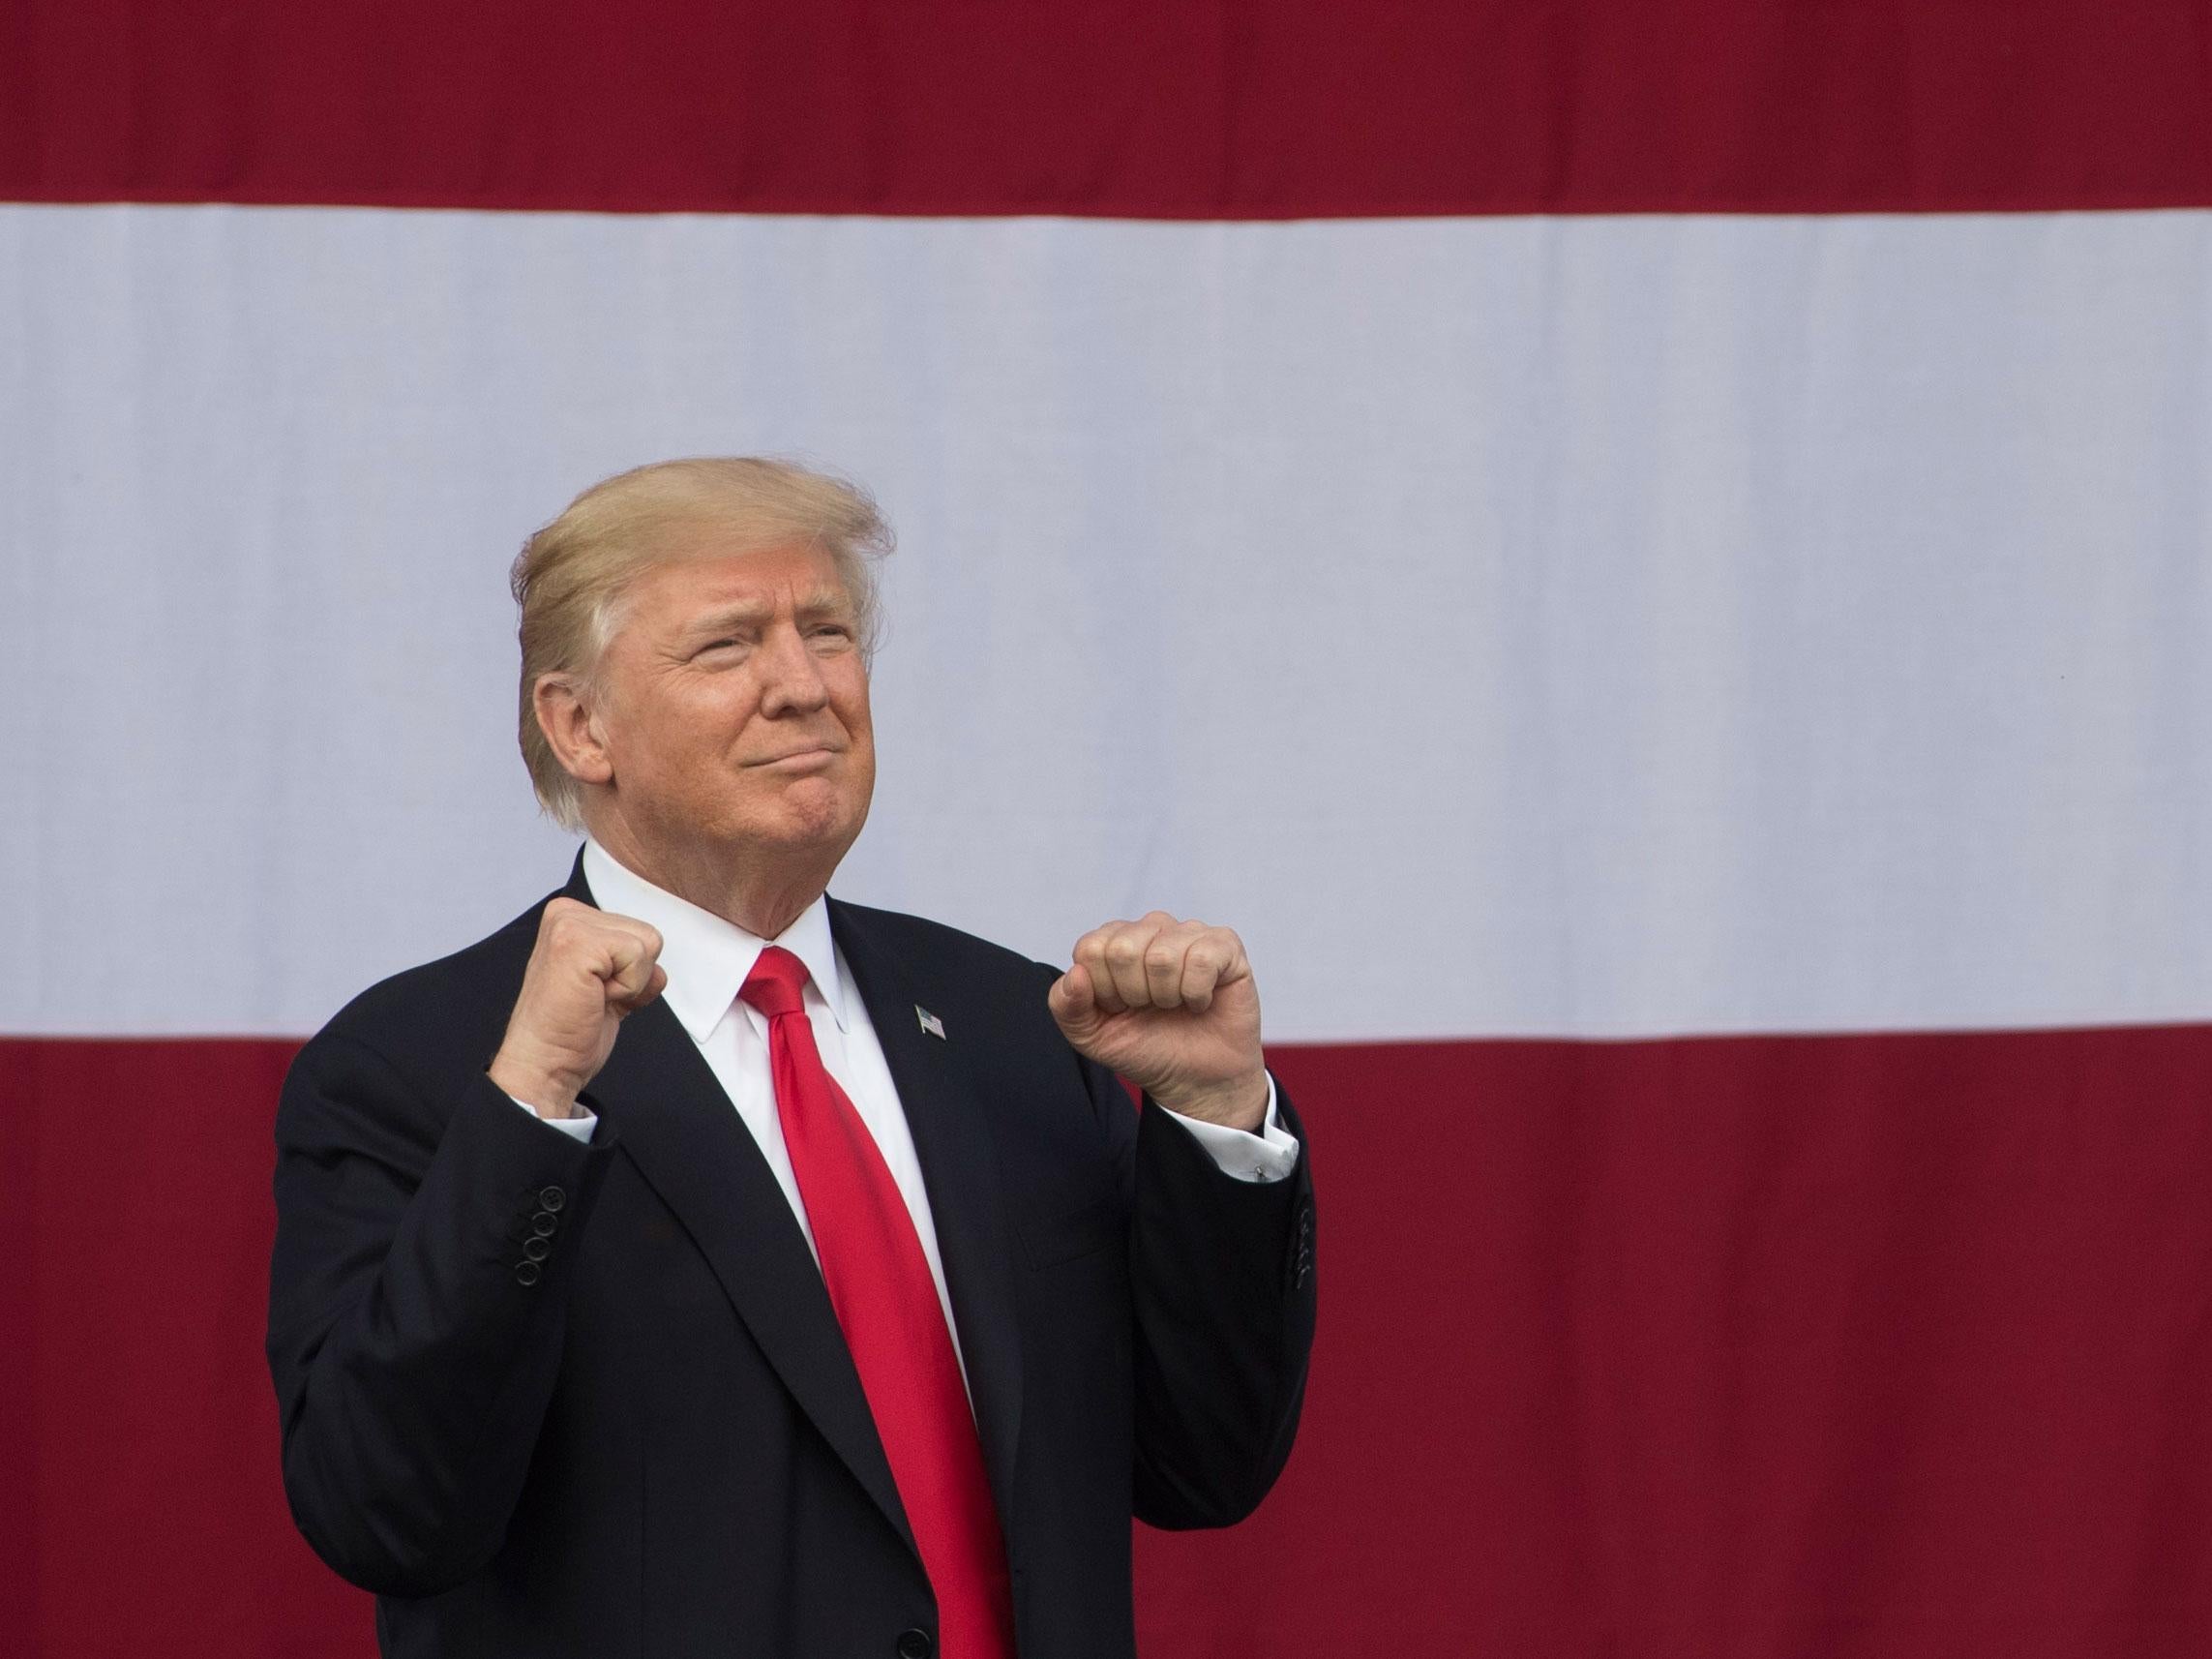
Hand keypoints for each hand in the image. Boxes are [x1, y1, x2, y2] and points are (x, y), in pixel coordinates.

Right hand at [489, 899, 667, 1118]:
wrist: (544, 1064)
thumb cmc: (567, 1034)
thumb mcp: (608, 987)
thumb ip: (630, 967)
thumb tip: (657, 970)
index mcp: (571, 920)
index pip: (639, 933)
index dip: (631, 973)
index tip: (597, 993)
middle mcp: (567, 915)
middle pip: (648, 935)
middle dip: (633, 975)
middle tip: (594, 998)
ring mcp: (569, 925)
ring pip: (647, 944)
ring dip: (630, 982)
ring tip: (593, 997)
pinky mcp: (576, 941)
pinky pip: (638, 956)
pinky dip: (627, 987)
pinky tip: (595, 998)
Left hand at [1047, 912, 1266, 1130]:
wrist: (1196, 1081)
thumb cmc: (1145, 1049)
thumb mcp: (1092, 1036)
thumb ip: (1066, 1006)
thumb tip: (1076, 973)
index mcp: (1114, 942)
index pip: (1091, 949)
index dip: (1104, 990)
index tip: (1121, 1008)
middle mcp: (1151, 929)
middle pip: (1123, 949)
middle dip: (1134, 994)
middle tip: (1150, 1008)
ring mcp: (1189, 933)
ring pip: (1162, 955)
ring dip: (1167, 996)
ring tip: (1176, 1005)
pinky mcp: (1226, 947)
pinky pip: (1202, 958)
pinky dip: (1197, 993)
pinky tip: (1201, 1002)